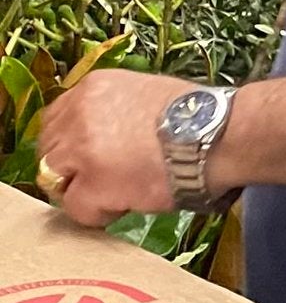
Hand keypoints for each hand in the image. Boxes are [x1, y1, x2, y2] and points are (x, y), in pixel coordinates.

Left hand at [37, 68, 187, 229]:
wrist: (220, 135)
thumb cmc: (199, 119)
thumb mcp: (146, 95)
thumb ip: (115, 111)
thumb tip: (108, 139)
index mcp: (93, 88)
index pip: (55, 120)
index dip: (70, 145)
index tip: (88, 160)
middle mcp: (79, 113)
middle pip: (49, 150)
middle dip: (72, 170)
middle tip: (105, 181)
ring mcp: (82, 148)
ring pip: (56, 180)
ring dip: (84, 191)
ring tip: (121, 192)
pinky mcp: (93, 182)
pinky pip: (76, 209)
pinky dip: (99, 214)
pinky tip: (128, 203)